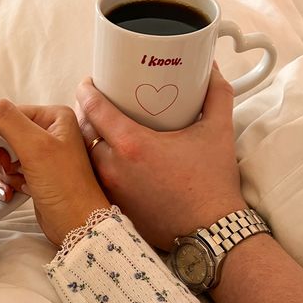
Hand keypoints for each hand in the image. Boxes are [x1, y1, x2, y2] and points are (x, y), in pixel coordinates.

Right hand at [0, 94, 109, 245]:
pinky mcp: (37, 176)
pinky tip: (15, 192)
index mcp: (54, 117)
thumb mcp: (34, 146)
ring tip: (18, 181)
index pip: (10, 112)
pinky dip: (8, 183)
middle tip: (10, 165)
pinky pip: (10, 172)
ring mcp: (44, 156)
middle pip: (5, 134)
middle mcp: (51, 134)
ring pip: (4, 155)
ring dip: (5, 171)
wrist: (76, 225)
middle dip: (2, 154)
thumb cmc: (65, 185)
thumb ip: (4, 118)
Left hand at [75, 65, 246, 250]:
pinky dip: (97, 164)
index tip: (89, 82)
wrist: (212, 232)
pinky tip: (109, 158)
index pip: (94, 109)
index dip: (86, 90)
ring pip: (86, 156)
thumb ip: (216, 95)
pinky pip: (95, 178)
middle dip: (85, 113)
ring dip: (89, 140)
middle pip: (84, 132)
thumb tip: (212, 70)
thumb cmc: (212, 182)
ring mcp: (111, 189)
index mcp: (132, 144)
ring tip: (101, 128)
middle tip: (96, 103)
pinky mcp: (114, 206)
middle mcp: (114, 167)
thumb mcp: (218, 131)